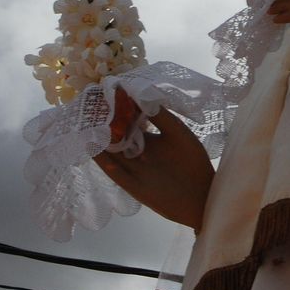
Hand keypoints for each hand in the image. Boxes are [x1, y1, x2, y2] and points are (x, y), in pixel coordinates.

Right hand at [94, 89, 214, 229]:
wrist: (204, 197)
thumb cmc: (194, 163)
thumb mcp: (179, 134)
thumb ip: (161, 117)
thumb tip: (140, 95)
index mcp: (150, 140)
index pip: (130, 123)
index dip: (119, 110)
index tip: (108, 93)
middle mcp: (138, 154)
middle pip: (118, 137)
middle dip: (105, 123)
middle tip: (89, 106)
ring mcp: (134, 171)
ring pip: (113, 153)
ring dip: (100, 141)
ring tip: (86, 123)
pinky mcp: (133, 187)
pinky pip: (115, 172)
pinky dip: (104, 161)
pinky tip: (93, 148)